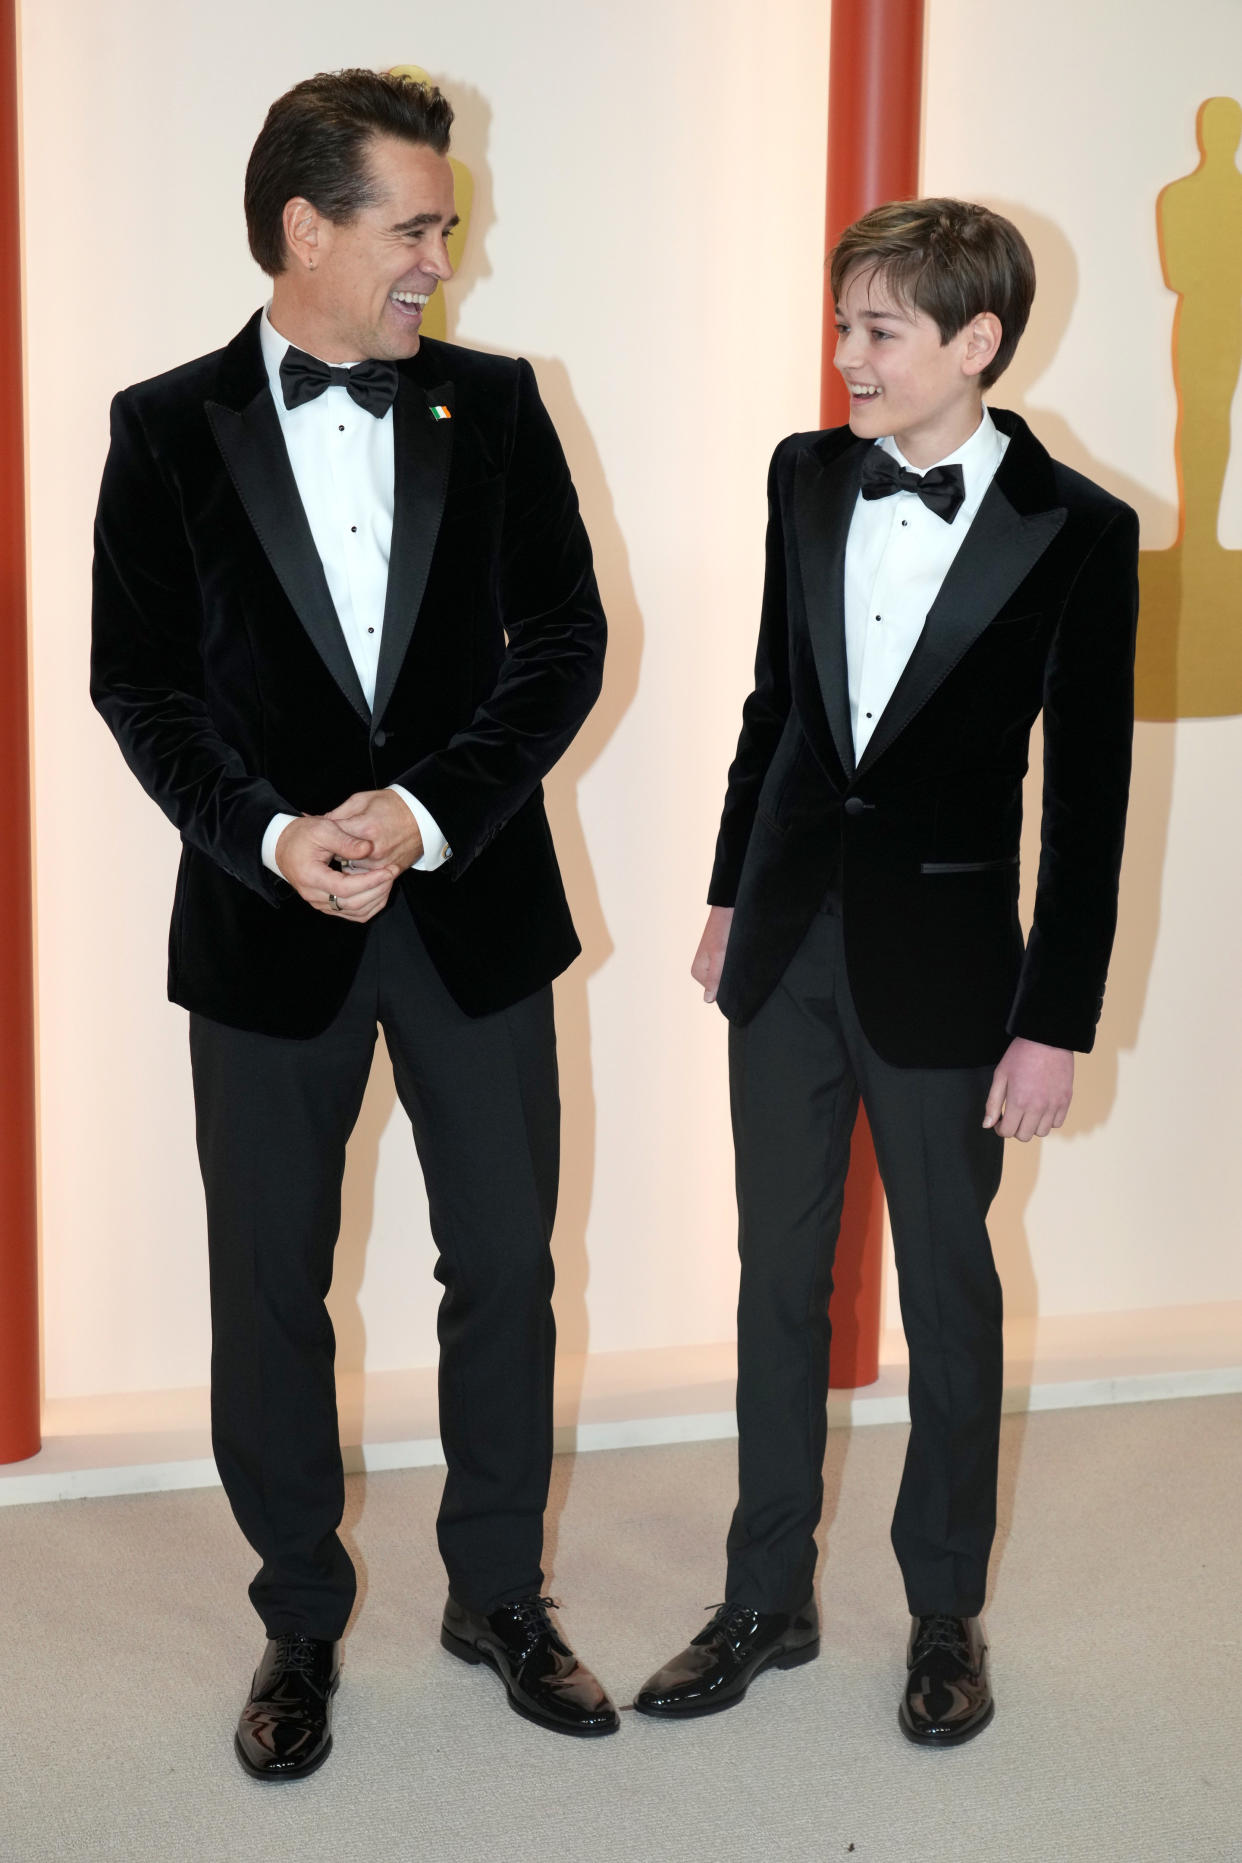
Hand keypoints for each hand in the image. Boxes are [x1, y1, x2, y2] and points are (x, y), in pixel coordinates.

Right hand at [274, 814, 397, 922]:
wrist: (284, 846)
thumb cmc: (302, 835)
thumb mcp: (323, 828)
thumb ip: (345, 840)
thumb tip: (368, 849)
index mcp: (310, 876)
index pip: (344, 888)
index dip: (370, 881)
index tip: (388, 870)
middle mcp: (314, 895)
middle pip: (352, 904)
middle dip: (378, 889)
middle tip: (393, 872)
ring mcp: (320, 903)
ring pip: (355, 913)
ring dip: (376, 898)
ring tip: (388, 879)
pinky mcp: (327, 906)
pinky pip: (353, 914)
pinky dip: (370, 906)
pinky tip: (380, 890)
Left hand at [326, 789, 423, 871]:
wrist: (423, 817)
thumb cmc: (392, 805)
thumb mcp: (361, 800)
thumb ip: (338, 813)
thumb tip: (316, 823)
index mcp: (365, 828)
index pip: (332, 838)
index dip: (325, 835)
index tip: (321, 834)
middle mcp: (373, 850)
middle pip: (339, 857)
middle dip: (335, 851)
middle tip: (334, 844)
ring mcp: (382, 864)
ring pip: (351, 871)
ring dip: (347, 863)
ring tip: (351, 851)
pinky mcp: (390, 872)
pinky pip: (366, 878)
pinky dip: (361, 871)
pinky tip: (361, 861)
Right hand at [691, 906, 734, 1003]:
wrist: (728, 910)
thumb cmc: (722, 931)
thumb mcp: (720, 956)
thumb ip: (715, 978)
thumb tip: (708, 1000)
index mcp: (697, 973)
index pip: (716, 992)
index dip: (728, 985)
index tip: (734, 971)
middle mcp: (702, 971)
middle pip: (720, 984)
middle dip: (731, 977)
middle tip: (736, 962)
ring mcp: (710, 964)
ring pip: (726, 976)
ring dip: (734, 970)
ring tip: (736, 956)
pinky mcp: (718, 958)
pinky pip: (728, 968)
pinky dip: (734, 964)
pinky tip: (737, 956)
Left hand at [983, 1037, 1074, 1140]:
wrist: (1048, 1040)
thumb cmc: (1021, 1055)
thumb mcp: (1000, 1076)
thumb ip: (992, 1103)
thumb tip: (987, 1125)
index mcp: (1018, 1102)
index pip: (1007, 1132)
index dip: (1000, 1128)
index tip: (1000, 1120)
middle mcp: (1037, 1107)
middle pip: (1024, 1136)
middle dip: (1015, 1128)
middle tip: (1013, 1115)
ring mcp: (1054, 1105)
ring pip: (1042, 1132)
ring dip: (1032, 1126)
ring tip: (1028, 1111)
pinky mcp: (1066, 1100)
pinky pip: (1057, 1123)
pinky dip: (1048, 1120)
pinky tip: (1042, 1108)